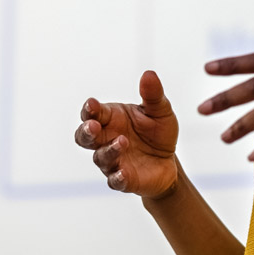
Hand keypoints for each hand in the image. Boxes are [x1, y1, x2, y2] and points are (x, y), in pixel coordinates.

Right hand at [76, 69, 180, 197]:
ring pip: (100, 157)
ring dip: (109, 150)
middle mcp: (105, 140)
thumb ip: (153, 95)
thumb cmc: (157, 132)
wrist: (169, 160)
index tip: (92, 105)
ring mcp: (112, 160)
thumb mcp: (160, 111)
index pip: (92, 113)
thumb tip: (149, 74)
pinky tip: (123, 172)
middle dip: (86, 131)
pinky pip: (115, 180)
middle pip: (84, 137)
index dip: (89, 109)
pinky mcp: (123, 179)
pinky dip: (117, 177)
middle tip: (93, 126)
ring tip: (123, 142)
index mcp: (110, 119)